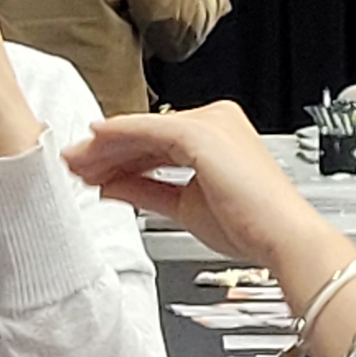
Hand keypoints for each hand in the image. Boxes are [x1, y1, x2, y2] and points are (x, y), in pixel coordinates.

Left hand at [68, 100, 328, 267]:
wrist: (280, 236)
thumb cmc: (250, 226)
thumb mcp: (183, 206)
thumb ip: (145, 191)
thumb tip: (111, 186)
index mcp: (218, 135)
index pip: (159, 142)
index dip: (121, 157)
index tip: (93, 172)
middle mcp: (216, 120)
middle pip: (147, 133)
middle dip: (106, 152)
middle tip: (75, 165)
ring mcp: (209, 122)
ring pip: (143, 130)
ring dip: (104, 147)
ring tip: (76, 162)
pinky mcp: (199, 132)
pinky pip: (147, 130)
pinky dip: (116, 136)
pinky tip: (93, 143)